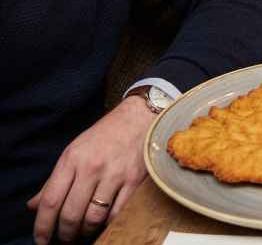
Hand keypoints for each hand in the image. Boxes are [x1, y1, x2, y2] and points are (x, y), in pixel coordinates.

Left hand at [27, 97, 154, 244]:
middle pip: (71, 213)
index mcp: (72, 159)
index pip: (51, 200)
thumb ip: (54, 180)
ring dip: (86, 231)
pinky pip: (118, 212)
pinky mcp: (134, 180)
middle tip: (65, 238)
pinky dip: (108, 223)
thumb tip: (34, 206)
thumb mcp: (75, 151)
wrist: (140, 117)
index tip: (41, 239)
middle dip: (65, 233)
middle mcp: (92, 167)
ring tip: (84, 232)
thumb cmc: (105, 134)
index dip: (43, 225)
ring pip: (94, 217)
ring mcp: (115, 174)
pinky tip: (104, 222)